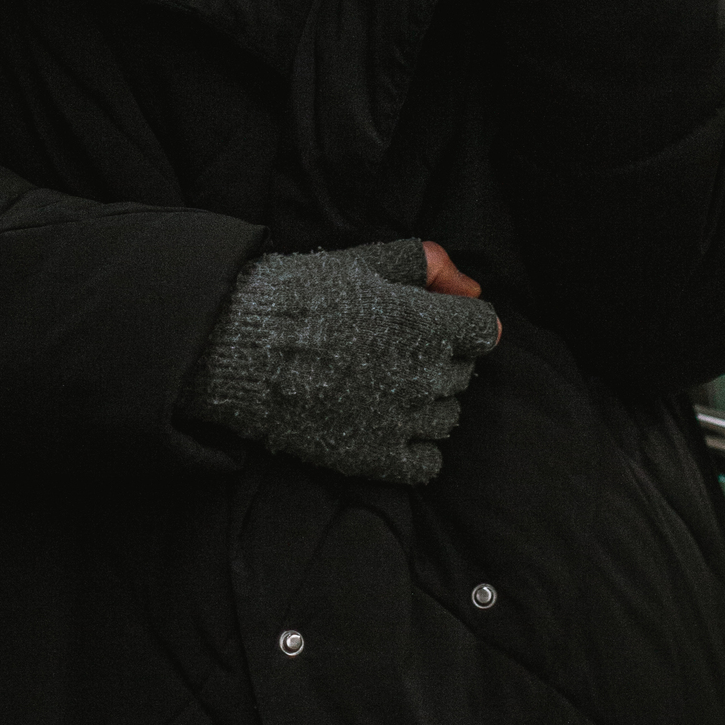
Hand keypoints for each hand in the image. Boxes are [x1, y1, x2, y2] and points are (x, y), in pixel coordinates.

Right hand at [177, 240, 499, 484]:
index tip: (438, 323)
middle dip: (440, 358)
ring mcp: (401, 420)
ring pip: (448, 416)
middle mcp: (423, 374)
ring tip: (385, 386)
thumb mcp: (363, 262)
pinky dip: (416, 448)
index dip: (463, 323)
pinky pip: (427, 463)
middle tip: (396, 349)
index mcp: (425, 322)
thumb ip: (426, 266)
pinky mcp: (375, 456)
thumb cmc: (298, 296)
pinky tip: (386, 426)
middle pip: (464, 372)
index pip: (484, 330)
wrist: (239, 348)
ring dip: (428, 401)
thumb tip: (472, 288)